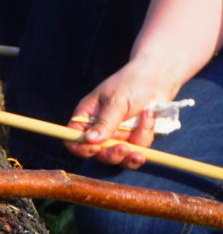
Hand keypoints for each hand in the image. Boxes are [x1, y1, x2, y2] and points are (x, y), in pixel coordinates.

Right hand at [68, 58, 185, 168]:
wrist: (158, 78)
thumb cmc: (131, 83)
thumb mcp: (116, 101)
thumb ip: (104, 122)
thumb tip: (89, 140)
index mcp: (87, 117)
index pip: (74, 138)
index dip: (80, 147)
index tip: (94, 148)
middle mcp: (100, 129)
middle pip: (98, 153)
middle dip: (112, 154)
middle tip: (124, 148)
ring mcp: (119, 135)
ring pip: (120, 155)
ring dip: (133, 148)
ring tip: (144, 128)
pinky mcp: (136, 137)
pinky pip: (139, 147)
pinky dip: (146, 134)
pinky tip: (149, 116)